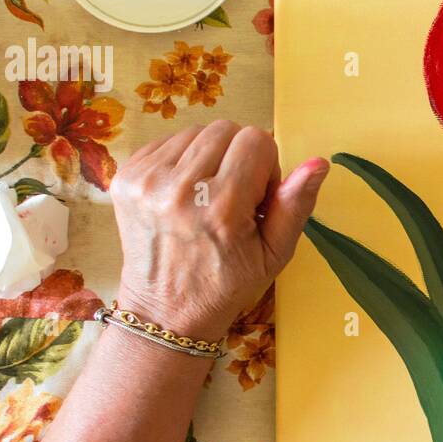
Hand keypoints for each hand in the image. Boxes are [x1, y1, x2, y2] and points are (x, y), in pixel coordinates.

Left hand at [110, 121, 328, 339]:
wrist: (164, 311)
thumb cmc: (226, 284)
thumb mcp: (274, 254)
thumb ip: (296, 205)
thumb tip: (318, 163)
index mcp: (220, 207)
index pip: (256, 140)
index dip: (265, 166)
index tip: (255, 199)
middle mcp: (178, 188)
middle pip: (225, 129)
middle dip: (237, 157)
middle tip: (232, 198)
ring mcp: (145, 181)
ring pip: (195, 132)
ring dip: (207, 157)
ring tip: (205, 197)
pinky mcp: (124, 178)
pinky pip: (165, 142)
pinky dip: (180, 162)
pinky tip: (181, 196)